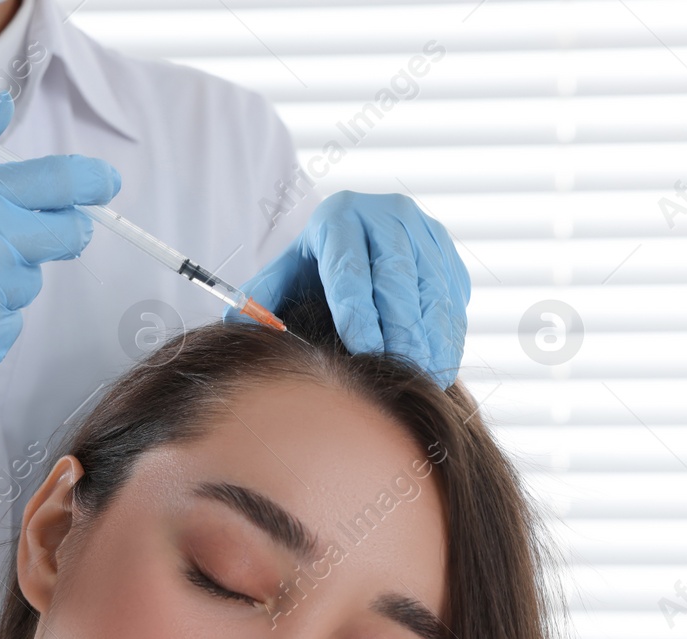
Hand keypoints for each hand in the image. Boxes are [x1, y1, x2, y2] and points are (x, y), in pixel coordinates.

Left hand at [223, 191, 470, 387]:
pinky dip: (450, 332)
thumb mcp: (284, 272)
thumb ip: (260, 297)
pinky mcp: (448, 251)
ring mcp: (424, 231)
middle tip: (401, 369)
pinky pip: (453, 295)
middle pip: (397, 277)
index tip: (364, 349)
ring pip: (432, 286)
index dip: (359, 311)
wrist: (357, 234)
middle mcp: (388, 215)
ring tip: (427, 375)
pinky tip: (443, 365)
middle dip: (401, 328)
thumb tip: (233, 324)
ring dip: (432, 335)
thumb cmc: (313, 265)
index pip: (350, 267)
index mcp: (340, 218)